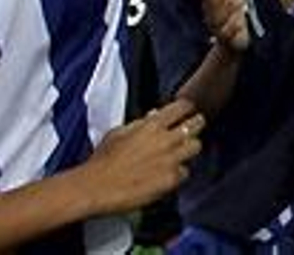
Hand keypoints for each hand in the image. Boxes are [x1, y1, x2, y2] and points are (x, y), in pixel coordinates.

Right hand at [76, 100, 204, 214]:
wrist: (95, 188)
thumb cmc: (102, 160)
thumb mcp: (119, 133)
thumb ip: (141, 123)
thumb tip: (155, 115)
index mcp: (153, 125)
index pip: (184, 106)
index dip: (186, 109)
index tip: (185, 113)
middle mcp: (166, 139)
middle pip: (198, 124)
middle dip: (194, 126)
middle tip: (188, 132)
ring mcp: (171, 159)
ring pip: (196, 147)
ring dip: (188, 150)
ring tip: (178, 155)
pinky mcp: (171, 179)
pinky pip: (185, 172)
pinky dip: (178, 173)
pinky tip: (166, 175)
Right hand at [200, 0, 250, 53]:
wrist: (231, 44)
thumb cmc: (231, 17)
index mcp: (210, 5)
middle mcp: (211, 17)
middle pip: (214, 3)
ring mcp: (217, 29)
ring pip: (219, 18)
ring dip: (229, 7)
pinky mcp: (227, 41)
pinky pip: (227, 34)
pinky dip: (233, 26)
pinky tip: (239, 20)